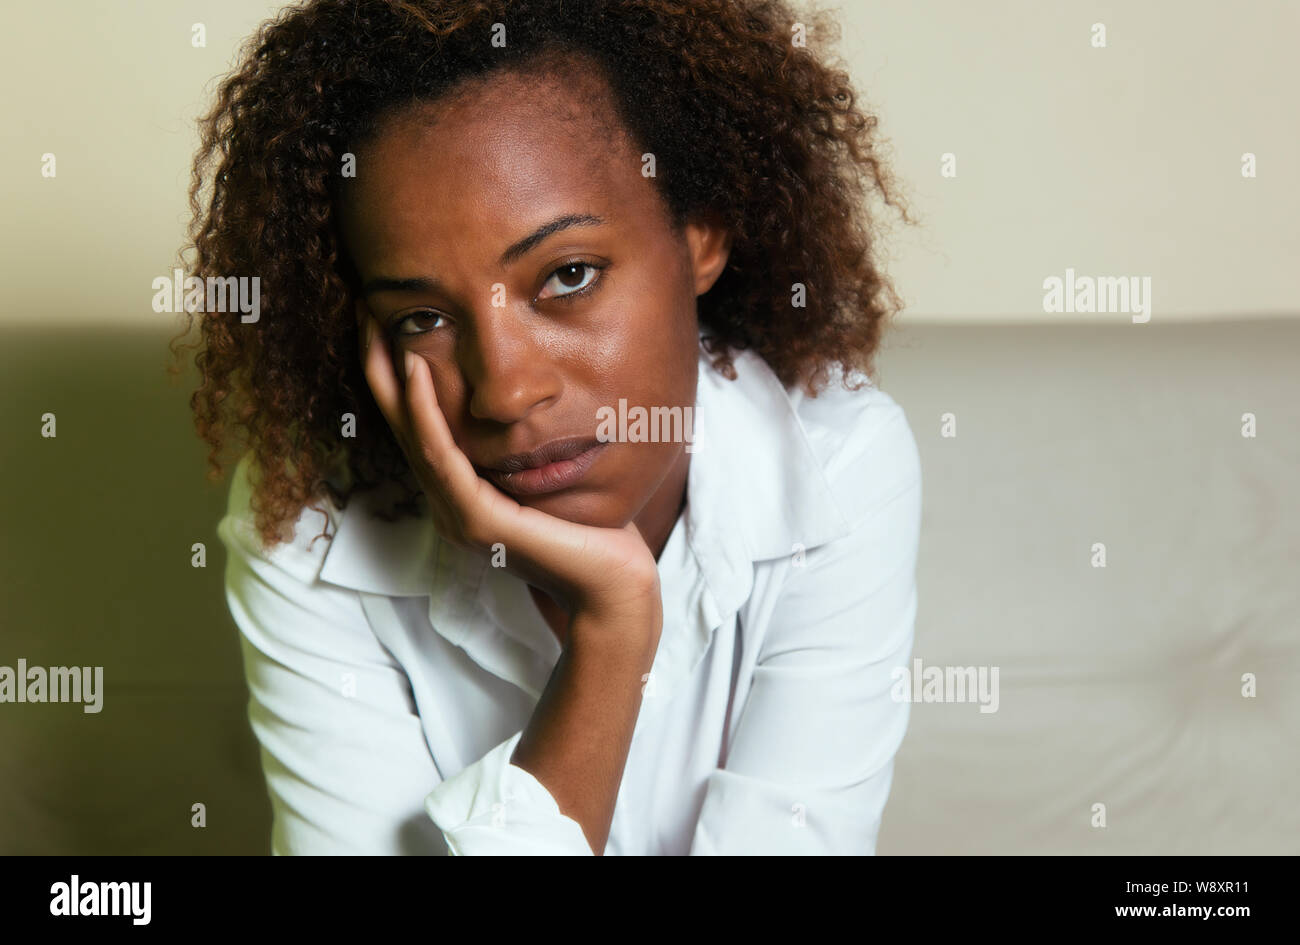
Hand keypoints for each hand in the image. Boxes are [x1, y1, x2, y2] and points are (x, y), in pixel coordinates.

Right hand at [357, 313, 661, 638]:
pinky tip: (418, 369)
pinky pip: (441, 457)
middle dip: (380, 364)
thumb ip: (534, 446)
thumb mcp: (555, 475)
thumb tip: (543, 398)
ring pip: (410, 435)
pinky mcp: (477, 520)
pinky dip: (425, 412)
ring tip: (377, 325)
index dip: (397, 375)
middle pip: (399, 424)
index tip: (389, 320)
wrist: (616, 589)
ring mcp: (457, 515)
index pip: (417, 426)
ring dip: (391, 377)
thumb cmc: (598, 534)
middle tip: (363, 308)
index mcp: (462, 494)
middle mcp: (450, 504)